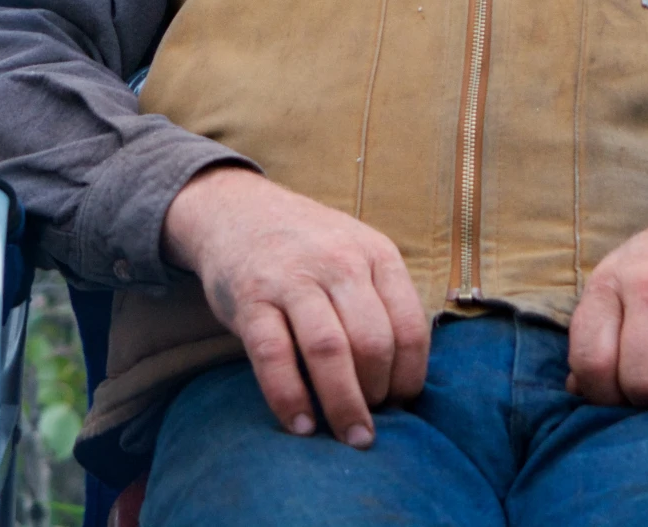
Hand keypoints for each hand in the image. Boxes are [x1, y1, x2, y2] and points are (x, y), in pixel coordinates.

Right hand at [162, 165, 430, 447]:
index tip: (401, 403)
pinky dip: (289, 396)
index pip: (410, 327)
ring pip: (329, 351)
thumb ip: (380, 302)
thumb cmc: (308, 249)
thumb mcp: (357, 254)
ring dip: (343, 403)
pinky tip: (301, 424)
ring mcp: (292, 279)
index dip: (410, 376)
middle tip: (369, 423)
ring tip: (348, 436)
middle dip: (377, 395)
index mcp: (376, 254)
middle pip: (373, 343)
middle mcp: (339, 262)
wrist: (237, 211)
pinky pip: (274, 356)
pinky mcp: (250, 298)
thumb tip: (402, 382)